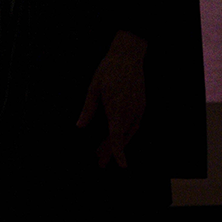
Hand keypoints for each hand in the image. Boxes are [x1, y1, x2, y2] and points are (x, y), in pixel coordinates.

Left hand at [76, 31, 146, 170]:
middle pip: (121, 138)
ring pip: (130, 133)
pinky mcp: (142, 105)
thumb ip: (88, 109)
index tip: (122, 166)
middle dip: (110, 151)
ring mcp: (139, 108)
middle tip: (99, 162)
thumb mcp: (93, 88)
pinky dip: (126, 134)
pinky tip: (118, 137)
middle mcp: (131, 111)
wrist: (128, 55)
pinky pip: (135, 125)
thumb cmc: (109, 70)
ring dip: (119, 143)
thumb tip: (79, 126)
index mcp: (117, 108)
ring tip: (105, 152)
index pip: (117, 137)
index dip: (117, 152)